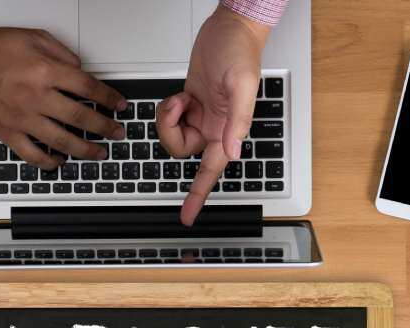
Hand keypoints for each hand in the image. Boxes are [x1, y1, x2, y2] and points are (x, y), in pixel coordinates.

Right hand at [0, 24, 125, 169]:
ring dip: (85, 150)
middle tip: (117, 132)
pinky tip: (60, 161)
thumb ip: (62, 54)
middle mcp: (35, 96)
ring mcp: (21, 118)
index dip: (108, 97)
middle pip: (80, 117)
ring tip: (99, 153)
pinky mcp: (7, 132)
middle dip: (105, 127)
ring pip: (61, 141)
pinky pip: (32, 155)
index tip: (119, 105)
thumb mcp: (34, 38)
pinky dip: (49, 162)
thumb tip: (83, 73)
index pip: (87, 87)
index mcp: (44, 71)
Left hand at [158, 6, 269, 225]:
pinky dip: (168, 107)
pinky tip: (181, 94)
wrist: (231, 28)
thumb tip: (232, 151)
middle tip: (177, 107)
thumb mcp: (241, 84)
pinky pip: (170, 118)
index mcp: (228, 131)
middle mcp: (214, 128)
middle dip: (170, 132)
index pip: (212, 171)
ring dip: (168, 117)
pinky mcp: (190, 104)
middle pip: (181, 151)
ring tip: (181, 97)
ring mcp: (201, 117)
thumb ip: (238, 120)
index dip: (198, 195)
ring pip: (173, 135)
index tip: (187, 216)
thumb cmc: (240, 51)